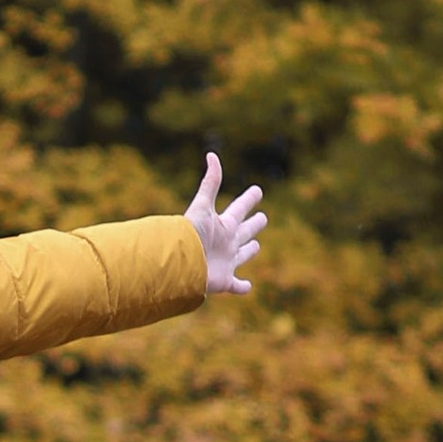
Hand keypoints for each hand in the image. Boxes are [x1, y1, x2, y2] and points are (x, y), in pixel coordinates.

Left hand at [186, 153, 265, 296]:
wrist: (179, 265)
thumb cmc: (190, 236)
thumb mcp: (201, 206)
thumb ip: (209, 182)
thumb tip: (211, 154)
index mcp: (221, 225)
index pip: (239, 208)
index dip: (249, 199)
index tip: (257, 190)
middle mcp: (225, 242)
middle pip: (243, 230)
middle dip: (253, 224)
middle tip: (262, 217)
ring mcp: (225, 262)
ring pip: (242, 255)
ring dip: (249, 251)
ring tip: (256, 246)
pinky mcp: (224, 281)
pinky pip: (236, 285)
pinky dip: (242, 287)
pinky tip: (248, 287)